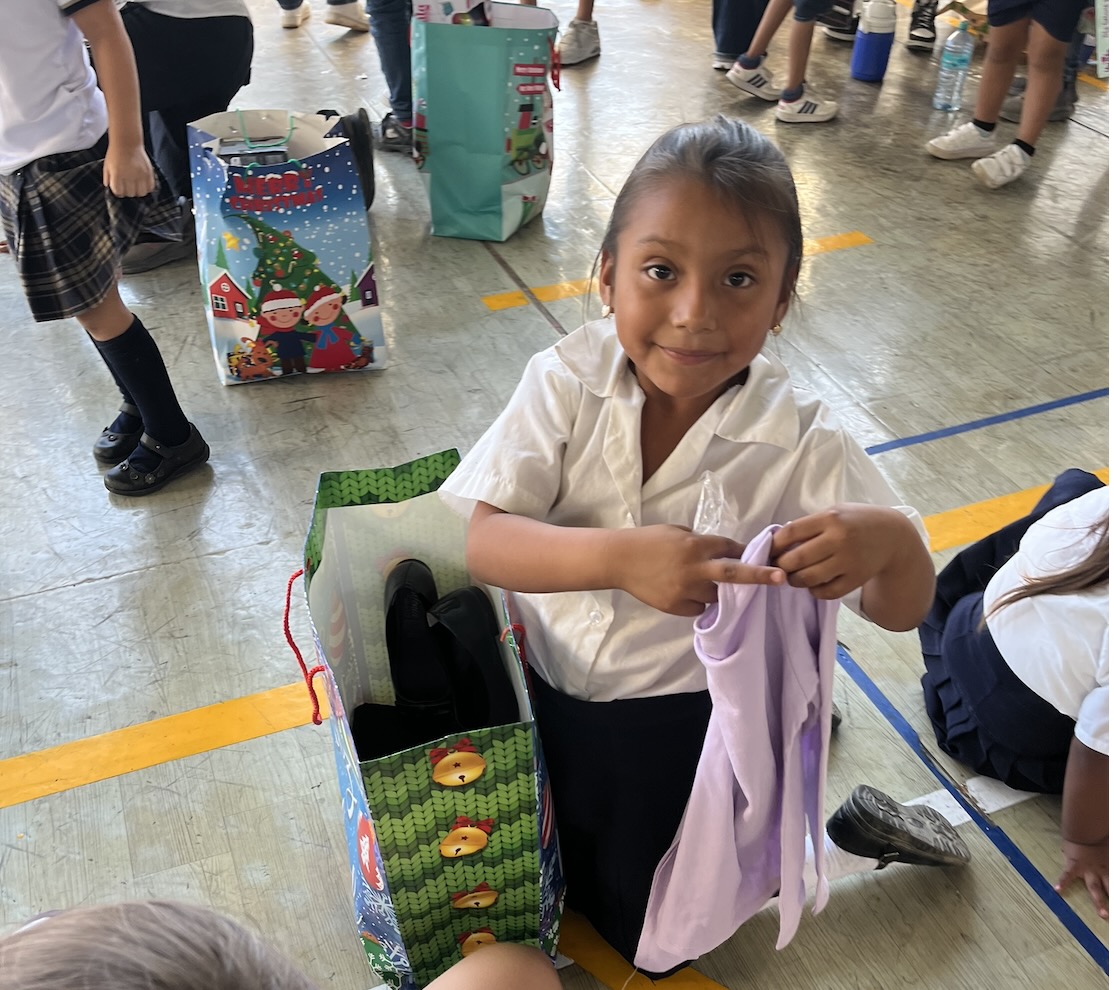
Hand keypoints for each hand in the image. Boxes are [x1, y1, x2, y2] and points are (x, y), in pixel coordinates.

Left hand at [103, 144, 155, 197]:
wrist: (127, 142)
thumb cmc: (116, 153)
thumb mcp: (107, 165)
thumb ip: (107, 178)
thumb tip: (109, 187)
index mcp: (117, 174)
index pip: (118, 192)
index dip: (118, 191)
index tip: (119, 188)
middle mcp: (129, 176)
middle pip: (130, 194)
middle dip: (128, 191)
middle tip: (127, 186)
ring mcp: (140, 175)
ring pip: (141, 193)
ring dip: (138, 191)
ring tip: (135, 186)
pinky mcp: (148, 172)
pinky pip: (150, 187)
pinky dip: (147, 188)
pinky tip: (143, 184)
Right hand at [611, 525, 784, 616]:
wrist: (619, 560)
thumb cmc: (648, 540)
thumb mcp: (677, 531)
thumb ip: (699, 541)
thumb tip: (721, 550)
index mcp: (695, 546)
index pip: (730, 548)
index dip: (744, 551)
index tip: (759, 554)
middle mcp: (694, 569)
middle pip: (733, 574)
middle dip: (759, 575)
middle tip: (781, 577)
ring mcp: (686, 590)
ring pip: (716, 595)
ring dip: (717, 590)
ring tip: (699, 581)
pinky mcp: (676, 606)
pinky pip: (699, 607)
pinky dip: (698, 601)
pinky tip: (683, 590)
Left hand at [770, 504, 904, 600]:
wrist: (893, 536)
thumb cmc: (856, 522)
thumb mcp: (834, 512)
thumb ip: (810, 525)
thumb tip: (779, 542)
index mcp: (829, 518)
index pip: (790, 533)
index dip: (774, 545)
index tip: (770, 551)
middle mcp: (838, 539)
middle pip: (796, 559)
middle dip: (781, 566)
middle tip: (778, 567)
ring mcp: (848, 561)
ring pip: (809, 579)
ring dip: (795, 581)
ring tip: (794, 577)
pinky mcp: (856, 579)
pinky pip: (826, 592)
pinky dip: (814, 591)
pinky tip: (813, 584)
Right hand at [1056, 838, 1108, 918]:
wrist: (1084, 829)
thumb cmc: (1097, 834)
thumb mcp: (1107, 843)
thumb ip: (1106, 849)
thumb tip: (1107, 846)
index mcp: (1107, 864)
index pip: (1112, 880)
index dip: (1112, 889)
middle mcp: (1100, 870)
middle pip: (1109, 887)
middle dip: (1112, 899)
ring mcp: (1088, 869)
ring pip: (1095, 887)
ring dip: (1100, 901)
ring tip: (1104, 915)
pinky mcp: (1074, 865)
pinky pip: (1068, 875)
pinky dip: (1062, 882)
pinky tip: (1057, 890)